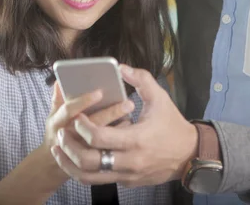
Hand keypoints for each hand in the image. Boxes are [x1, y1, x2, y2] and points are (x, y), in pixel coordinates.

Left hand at [51, 65, 197, 187]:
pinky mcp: (127, 182)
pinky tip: (76, 158)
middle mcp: (130, 161)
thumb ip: (140, 79)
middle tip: (62, 133)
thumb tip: (120, 67)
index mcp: (136, 139)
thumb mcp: (160, 97)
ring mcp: (127, 174)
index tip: (77, 116)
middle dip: (70, 147)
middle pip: (88, 160)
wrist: (189, 154)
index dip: (83, 126)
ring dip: (70, 164)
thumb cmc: (173, 124)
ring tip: (60, 149)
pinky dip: (84, 170)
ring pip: (89, 177)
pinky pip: (99, 180)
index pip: (99, 138)